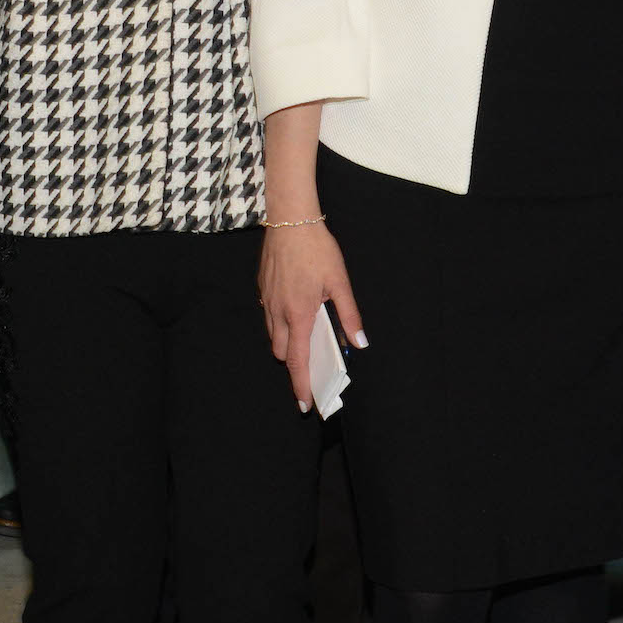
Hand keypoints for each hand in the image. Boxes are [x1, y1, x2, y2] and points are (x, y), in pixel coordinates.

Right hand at [259, 221, 363, 412]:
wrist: (290, 219)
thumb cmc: (316, 249)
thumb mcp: (340, 282)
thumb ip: (349, 315)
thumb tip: (359, 342)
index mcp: (299, 314)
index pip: (298, 361)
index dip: (300, 385)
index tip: (304, 404)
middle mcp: (278, 312)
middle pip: (282, 353)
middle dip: (294, 364)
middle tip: (311, 368)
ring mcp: (267, 301)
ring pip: (274, 335)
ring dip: (287, 344)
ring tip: (306, 337)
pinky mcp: (263, 289)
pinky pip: (269, 316)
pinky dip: (281, 323)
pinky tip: (295, 311)